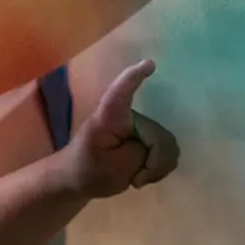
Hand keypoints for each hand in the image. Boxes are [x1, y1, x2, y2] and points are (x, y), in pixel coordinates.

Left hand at [64, 60, 178, 197]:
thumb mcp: (115, 168)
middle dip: (155, 161)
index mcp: (110, 117)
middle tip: (136, 179)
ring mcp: (137, 127)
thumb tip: (154, 146)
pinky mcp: (144, 138)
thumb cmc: (88, 171)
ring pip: (167, 144)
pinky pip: (166, 151)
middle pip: (158, 136)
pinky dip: (158, 167)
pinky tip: (142, 174)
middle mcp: (126, 116)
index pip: (120, 93)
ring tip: (136, 177)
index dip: (134, 78)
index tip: (149, 64)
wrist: (78, 180)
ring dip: (157, 166)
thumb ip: (139, 154)